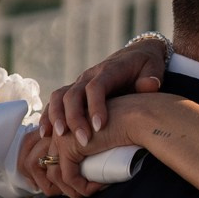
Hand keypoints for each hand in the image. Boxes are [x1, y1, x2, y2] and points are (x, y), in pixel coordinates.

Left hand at [22, 94, 150, 197]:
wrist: (134, 117)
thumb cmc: (122, 127)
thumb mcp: (98, 140)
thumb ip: (86, 152)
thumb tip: (80, 176)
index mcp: (61, 128)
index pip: (50, 160)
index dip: (63, 181)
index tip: (83, 188)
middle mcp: (57, 130)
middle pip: (49, 169)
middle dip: (64, 189)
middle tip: (85, 195)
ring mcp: (60, 137)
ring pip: (55, 175)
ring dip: (74, 190)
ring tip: (93, 192)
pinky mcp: (69, 146)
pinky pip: (69, 176)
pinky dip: (83, 187)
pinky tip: (99, 186)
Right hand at [42, 34, 169, 148]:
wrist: (134, 56)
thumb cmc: (145, 67)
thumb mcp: (153, 67)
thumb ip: (151, 77)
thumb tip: (149, 85)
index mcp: (108, 71)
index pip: (96, 87)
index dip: (95, 106)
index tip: (99, 126)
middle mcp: (89, 75)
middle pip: (73, 94)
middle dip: (75, 118)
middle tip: (83, 141)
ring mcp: (78, 83)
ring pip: (59, 97)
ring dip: (56, 117)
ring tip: (58, 138)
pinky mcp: (73, 92)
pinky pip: (55, 102)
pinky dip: (48, 117)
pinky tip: (45, 135)